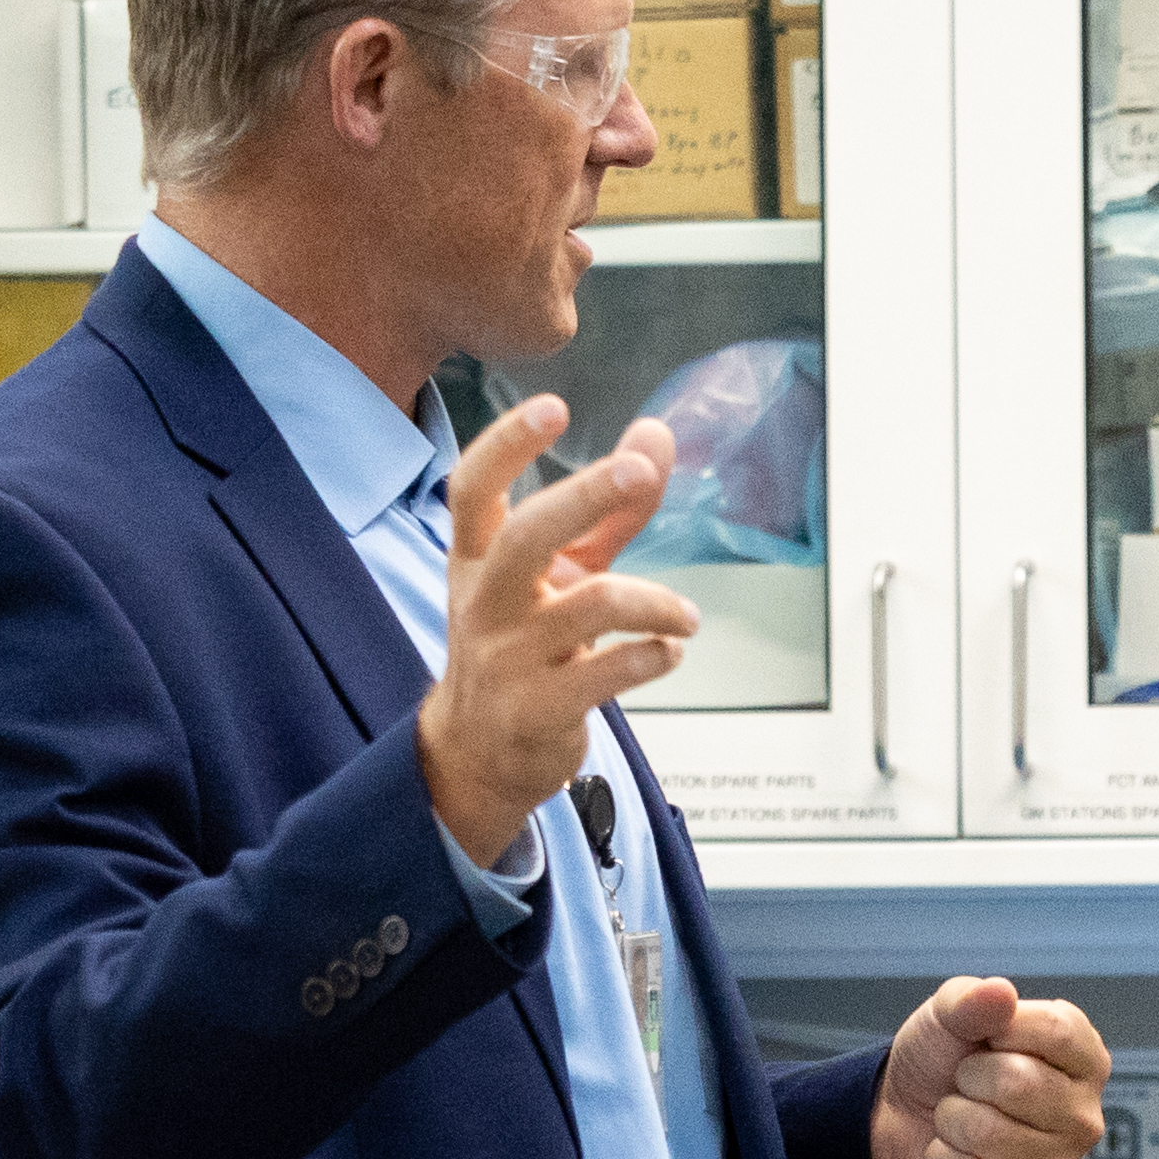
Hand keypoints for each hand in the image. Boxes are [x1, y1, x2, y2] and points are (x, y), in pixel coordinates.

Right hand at [413, 397, 695, 869]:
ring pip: (591, 605)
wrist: (479, 752)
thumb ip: (609, 508)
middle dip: (587, 495)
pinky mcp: (537, 710)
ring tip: (685, 616)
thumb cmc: (521, 644)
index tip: (551, 406)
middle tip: (640, 472)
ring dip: (657, 603)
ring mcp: (508, 658)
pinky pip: (608, 672)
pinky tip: (668, 653)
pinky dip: (652, 657)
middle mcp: (485, 602)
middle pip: (528, 535)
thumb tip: (655, 434)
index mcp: (477, 558)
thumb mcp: (556, 573)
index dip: (506, 443)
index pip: (473, 488)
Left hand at [875, 979, 1115, 1158]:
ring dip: (950, 1122)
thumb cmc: (942, 1065)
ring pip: (986, 1133)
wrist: (900, 1122)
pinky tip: (955, 1158)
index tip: (983, 1038)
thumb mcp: (947, 1016)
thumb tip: (999, 992)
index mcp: (1083, 1057)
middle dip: (967, 1079)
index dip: (1003, 1029)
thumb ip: (970, 999)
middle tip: (965, 1086)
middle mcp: (1083, 1114)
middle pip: (1019, 1083)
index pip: (1057, 1031)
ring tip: (959, 1121)